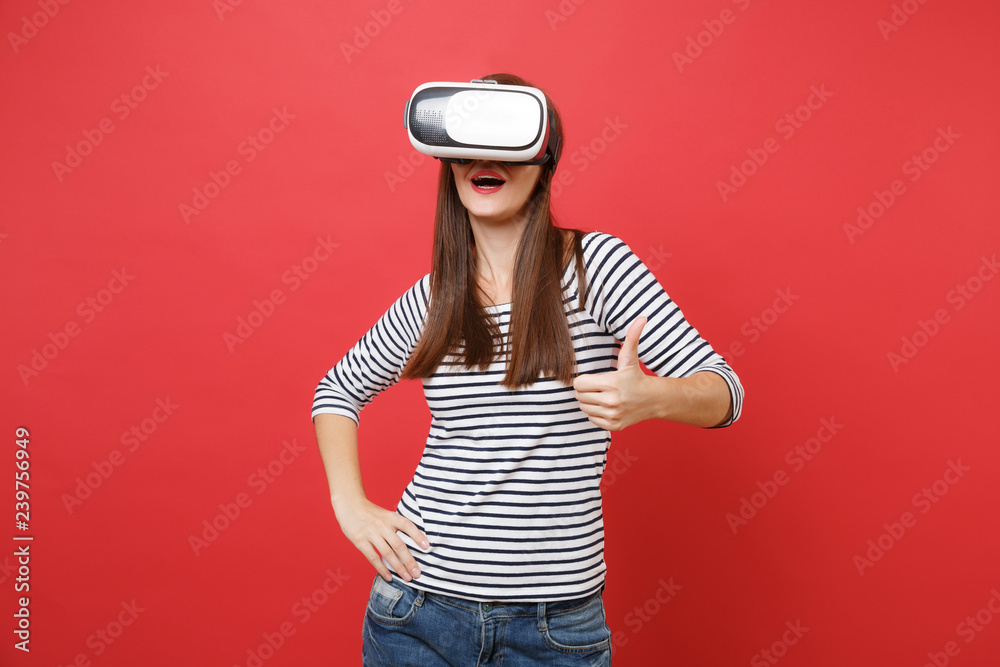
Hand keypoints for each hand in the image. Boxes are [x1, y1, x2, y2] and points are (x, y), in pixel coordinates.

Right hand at [333, 497, 429, 582]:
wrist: (349, 505)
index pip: (408, 526)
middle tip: (418, 573)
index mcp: (391, 517)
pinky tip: (389, 577)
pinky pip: (373, 558)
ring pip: (388, 554)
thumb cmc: (370, 512)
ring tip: (407, 578)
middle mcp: (382, 525)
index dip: (418, 536)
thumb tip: (411, 542)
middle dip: (410, 561)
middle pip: (399, 545)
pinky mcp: (360, 541)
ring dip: (399, 567)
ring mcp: (371, 534)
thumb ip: (396, 526)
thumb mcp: (385, 514)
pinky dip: (382, 569)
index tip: (427, 547)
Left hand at [573, 316, 654, 430]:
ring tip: (603, 395)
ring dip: (590, 402)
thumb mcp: (631, 358)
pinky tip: (607, 406)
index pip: (579, 384)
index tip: (593, 378)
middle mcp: (612, 402)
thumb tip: (642, 318)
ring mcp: (612, 416)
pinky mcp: (614, 426)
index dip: (583, 380)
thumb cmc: (636, 377)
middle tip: (598, 386)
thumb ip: (632, 337)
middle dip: (586, 390)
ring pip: (584, 408)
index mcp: (612, 383)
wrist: (653, 400)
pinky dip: (596, 413)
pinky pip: (592, 418)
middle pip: (580, 396)